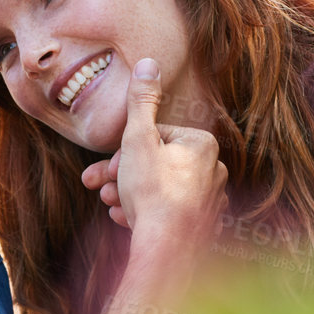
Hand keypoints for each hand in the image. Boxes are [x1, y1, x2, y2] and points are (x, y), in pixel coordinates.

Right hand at [80, 58, 225, 236]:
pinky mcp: (204, 227)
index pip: (155, 136)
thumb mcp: (138, 138)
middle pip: (157, 164)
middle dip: (123, 174)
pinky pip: (169, 213)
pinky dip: (146, 212)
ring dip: (129, 193)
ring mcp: (210, 202)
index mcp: (203, 145)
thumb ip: (141, 101)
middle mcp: (214, 171)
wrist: (167, 250)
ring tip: (111, 205)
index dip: (126, 151)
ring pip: (160, 189)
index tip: (109, 168)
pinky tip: (126, 220)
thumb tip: (148, 63)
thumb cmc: (153, 192)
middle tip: (98, 186)